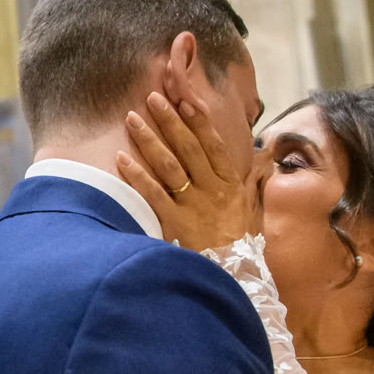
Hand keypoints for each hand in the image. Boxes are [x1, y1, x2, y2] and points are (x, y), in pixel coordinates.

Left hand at [114, 90, 255, 250]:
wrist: (233, 275)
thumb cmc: (235, 241)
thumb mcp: (246, 208)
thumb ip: (246, 180)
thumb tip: (251, 155)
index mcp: (230, 184)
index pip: (214, 146)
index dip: (200, 122)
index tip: (186, 100)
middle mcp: (213, 191)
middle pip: (188, 149)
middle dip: (169, 120)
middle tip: (152, 98)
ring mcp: (193, 206)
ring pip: (169, 166)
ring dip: (149, 139)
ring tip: (132, 118)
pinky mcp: (175, 224)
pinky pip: (153, 194)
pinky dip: (137, 175)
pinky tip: (122, 158)